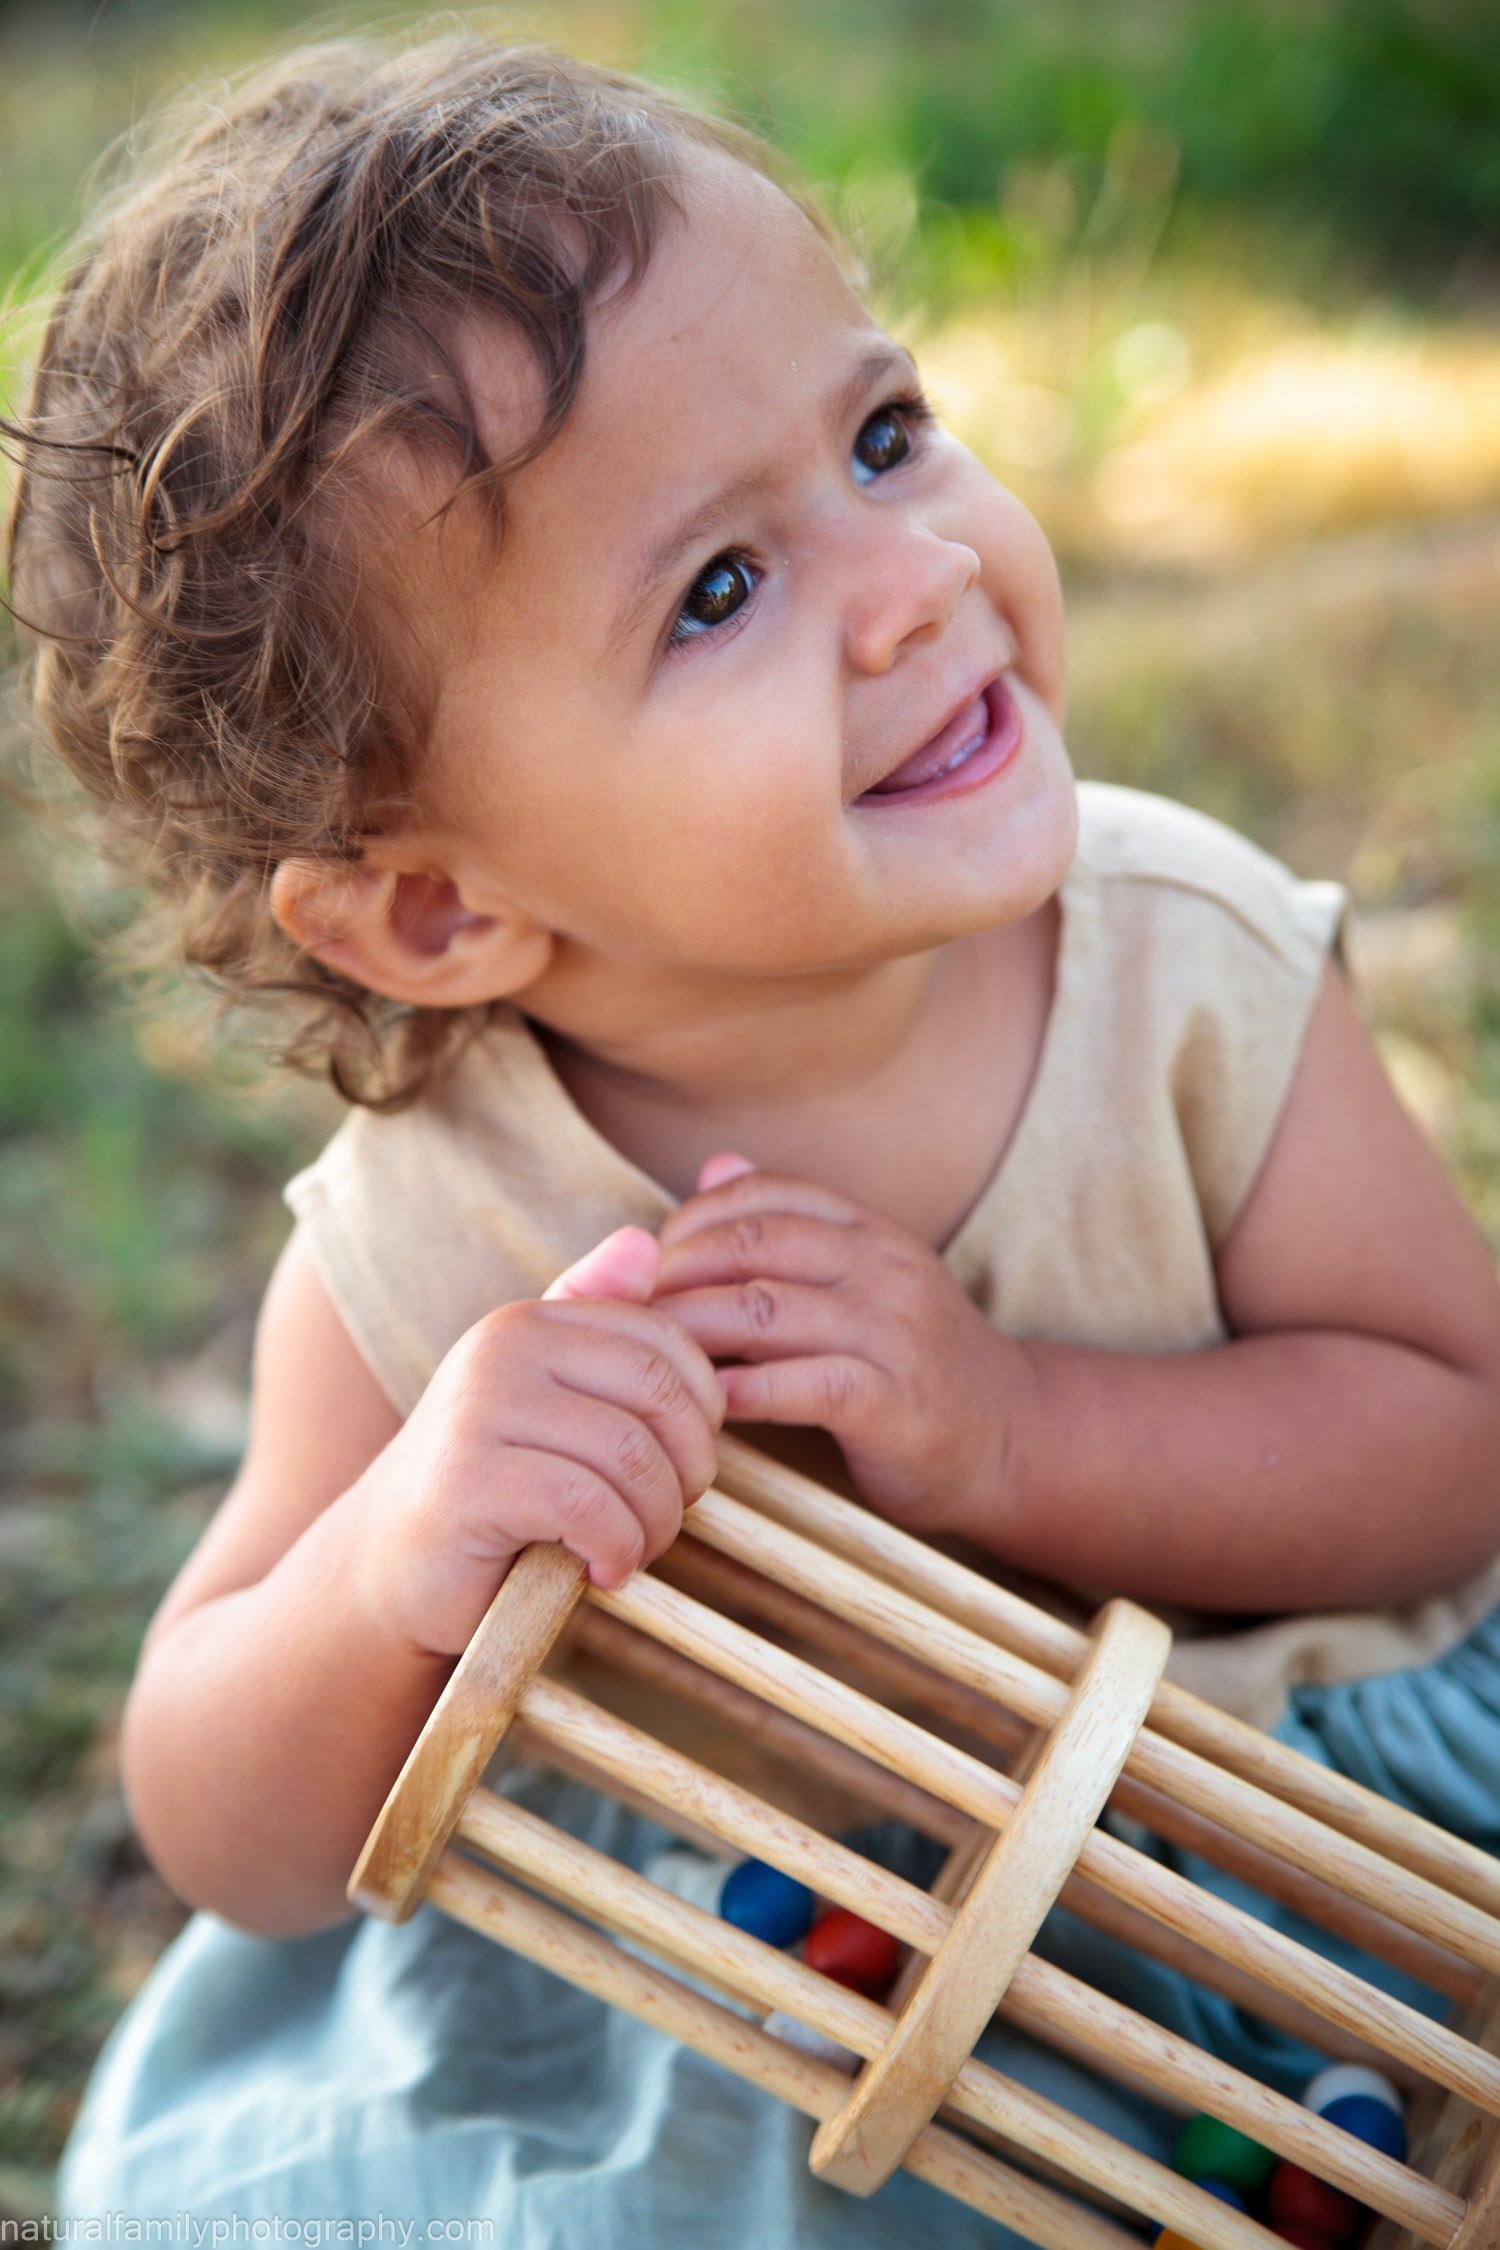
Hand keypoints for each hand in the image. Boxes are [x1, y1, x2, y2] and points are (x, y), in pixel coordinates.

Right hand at [354, 1226, 724, 1656]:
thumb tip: (645, 1240)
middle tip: (661, 1521)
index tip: (676, 1470)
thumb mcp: (544, 1401)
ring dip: (653, 1522)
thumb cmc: (488, 1487)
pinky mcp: (467, 1481)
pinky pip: (588, 1506)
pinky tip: (601, 1571)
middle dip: (686, 1472)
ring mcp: (479, 1409)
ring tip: (631, 1551)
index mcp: (531, 1322)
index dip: (699, 1417)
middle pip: (659, 1397)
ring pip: (631, 1455)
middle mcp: (502, 1348)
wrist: (385, 1568)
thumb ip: (594, 1327)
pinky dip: (616, 1548)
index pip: (668, 1345)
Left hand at [651, 1154, 1026, 1538]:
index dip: (689, 1222)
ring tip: (643, 1358)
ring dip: (689, 1331)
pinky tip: (704, 1405)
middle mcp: (884, 1268)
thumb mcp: (861, 1276)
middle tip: (622, 1314)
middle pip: (750, 1245)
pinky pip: (806, 1385)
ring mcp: (895, 1333)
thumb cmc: (913, 1359)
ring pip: (764, 1310)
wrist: (1014, 1435)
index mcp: (868, 1230)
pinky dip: (743, 1391)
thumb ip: (790, 1225)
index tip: (646, 1267)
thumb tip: (714, 1164)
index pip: (761, 1194)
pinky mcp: (898, 1403)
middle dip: (673, 1275)